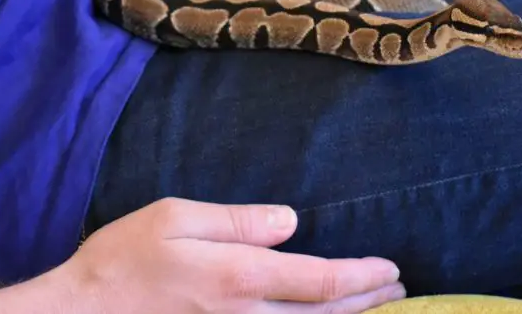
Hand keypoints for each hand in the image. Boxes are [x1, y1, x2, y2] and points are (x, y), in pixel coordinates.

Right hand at [55, 197, 405, 313]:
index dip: (363, 278)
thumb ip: (238, 221)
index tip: (391, 268)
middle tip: (398, 289)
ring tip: (377, 309)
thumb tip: (291, 221)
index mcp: (240, 277)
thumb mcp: (174, 217)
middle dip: (368, 303)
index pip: (321, 282)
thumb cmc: (122, 261)